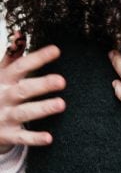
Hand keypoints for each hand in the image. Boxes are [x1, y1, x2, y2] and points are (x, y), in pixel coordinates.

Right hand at [0, 34, 65, 153]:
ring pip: (24, 112)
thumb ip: (11, 56)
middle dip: (42, 85)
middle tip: (62, 81)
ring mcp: (4, 116)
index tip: (56, 50)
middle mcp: (3, 96)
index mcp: (3, 79)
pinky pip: (22, 137)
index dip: (38, 58)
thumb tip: (20, 33)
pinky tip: (49, 138)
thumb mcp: (0, 73)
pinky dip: (34, 138)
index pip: (21, 66)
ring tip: (61, 104)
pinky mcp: (7, 135)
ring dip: (42, 109)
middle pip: (23, 90)